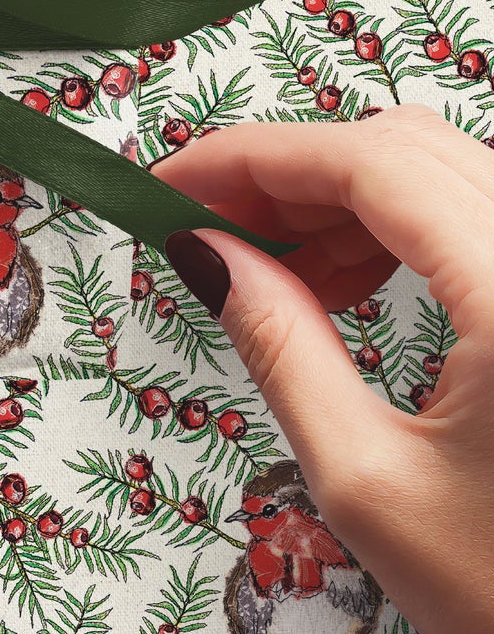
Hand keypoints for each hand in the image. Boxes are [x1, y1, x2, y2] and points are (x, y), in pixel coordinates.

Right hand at [156, 105, 493, 633]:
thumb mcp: (369, 483)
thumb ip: (279, 346)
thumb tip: (203, 253)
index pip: (370, 163)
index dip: (252, 157)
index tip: (169, 182)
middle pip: (403, 150)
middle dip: (286, 174)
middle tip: (202, 224)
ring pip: (435, 173)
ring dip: (334, 199)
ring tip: (262, 264)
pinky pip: (467, 217)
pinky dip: (389, 229)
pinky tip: (337, 282)